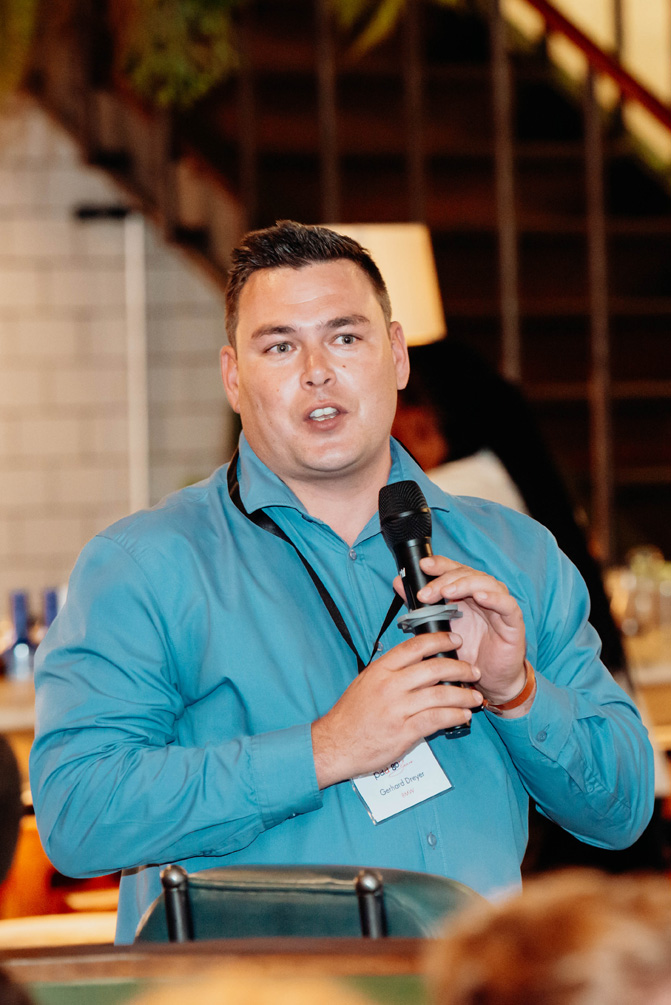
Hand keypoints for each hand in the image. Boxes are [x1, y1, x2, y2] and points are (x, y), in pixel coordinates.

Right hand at [311, 631, 482, 788]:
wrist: (336, 744)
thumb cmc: (351, 715)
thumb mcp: (365, 682)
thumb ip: (390, 672)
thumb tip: (417, 662)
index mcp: (380, 670)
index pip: (415, 647)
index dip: (439, 640)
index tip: (456, 640)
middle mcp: (390, 685)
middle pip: (434, 669)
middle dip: (459, 668)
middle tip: (473, 670)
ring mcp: (397, 708)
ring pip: (440, 695)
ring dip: (463, 695)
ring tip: (476, 696)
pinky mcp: (404, 731)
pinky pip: (437, 719)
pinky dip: (454, 715)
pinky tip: (464, 715)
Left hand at [396, 555, 526, 705]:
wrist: (490, 680)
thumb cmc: (467, 653)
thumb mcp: (438, 628)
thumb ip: (420, 606)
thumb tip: (398, 583)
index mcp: (465, 593)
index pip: (453, 570)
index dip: (439, 564)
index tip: (422, 565)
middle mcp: (484, 594)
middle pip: (466, 574)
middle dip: (444, 580)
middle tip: (426, 593)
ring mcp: (500, 605)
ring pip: (486, 583)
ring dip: (464, 585)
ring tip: (447, 592)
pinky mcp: (513, 621)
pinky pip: (507, 604)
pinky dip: (494, 598)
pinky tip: (480, 597)